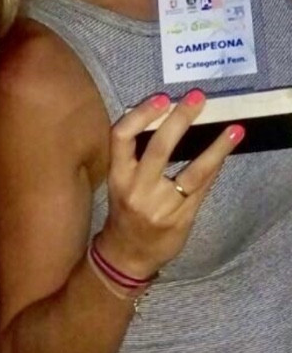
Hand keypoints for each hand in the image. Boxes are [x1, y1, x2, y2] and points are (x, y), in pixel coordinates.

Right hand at [97, 90, 244, 279]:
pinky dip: (215, 167)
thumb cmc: (125, 208)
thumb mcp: (121, 180)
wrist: (128, 254)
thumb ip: (136, 154)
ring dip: (215, 148)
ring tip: (233, 130)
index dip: (140, 114)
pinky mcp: (181, 219)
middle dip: (179, 119)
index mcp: (118, 175)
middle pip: (158, 148)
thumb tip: (166, 115)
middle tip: (197, 98)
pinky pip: (202, 188)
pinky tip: (225, 152)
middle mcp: (136, 189)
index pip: (121, 136)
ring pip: (192, 172)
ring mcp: (161, 206)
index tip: (162, 98)